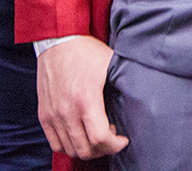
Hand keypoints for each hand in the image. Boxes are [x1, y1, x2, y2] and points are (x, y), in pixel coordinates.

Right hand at [37, 36, 128, 158]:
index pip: (100, 138)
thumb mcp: (112, 63)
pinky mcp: (44, 115)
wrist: (59, 41)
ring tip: (97, 134)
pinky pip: (55, 143)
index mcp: (87, 99)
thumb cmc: (88, 51)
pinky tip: (80, 133)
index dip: (115, 145)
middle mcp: (67, 111)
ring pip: (69, 149)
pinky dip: (69, 145)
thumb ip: (124, 81)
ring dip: (86, 148)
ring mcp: (53, 115)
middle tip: (112, 138)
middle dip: (103, 149)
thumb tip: (146, 90)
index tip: (123, 139)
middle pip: (85, 149)